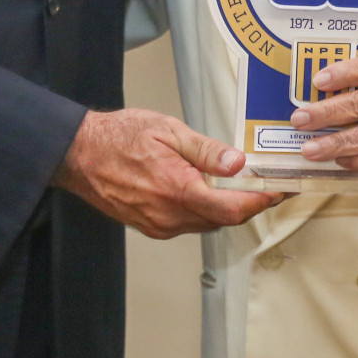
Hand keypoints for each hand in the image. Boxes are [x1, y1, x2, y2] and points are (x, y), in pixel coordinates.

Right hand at [55, 108, 283, 238]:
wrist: (79, 154)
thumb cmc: (119, 137)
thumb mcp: (168, 131)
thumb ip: (206, 150)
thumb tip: (238, 164)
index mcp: (177, 190)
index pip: (232, 209)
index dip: (261, 202)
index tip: (278, 191)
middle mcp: (169, 216)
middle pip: (223, 219)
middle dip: (247, 203)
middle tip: (265, 184)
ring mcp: (159, 225)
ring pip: (206, 223)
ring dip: (224, 208)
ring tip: (238, 186)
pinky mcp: (150, 227)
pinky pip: (187, 224)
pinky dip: (202, 210)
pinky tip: (204, 191)